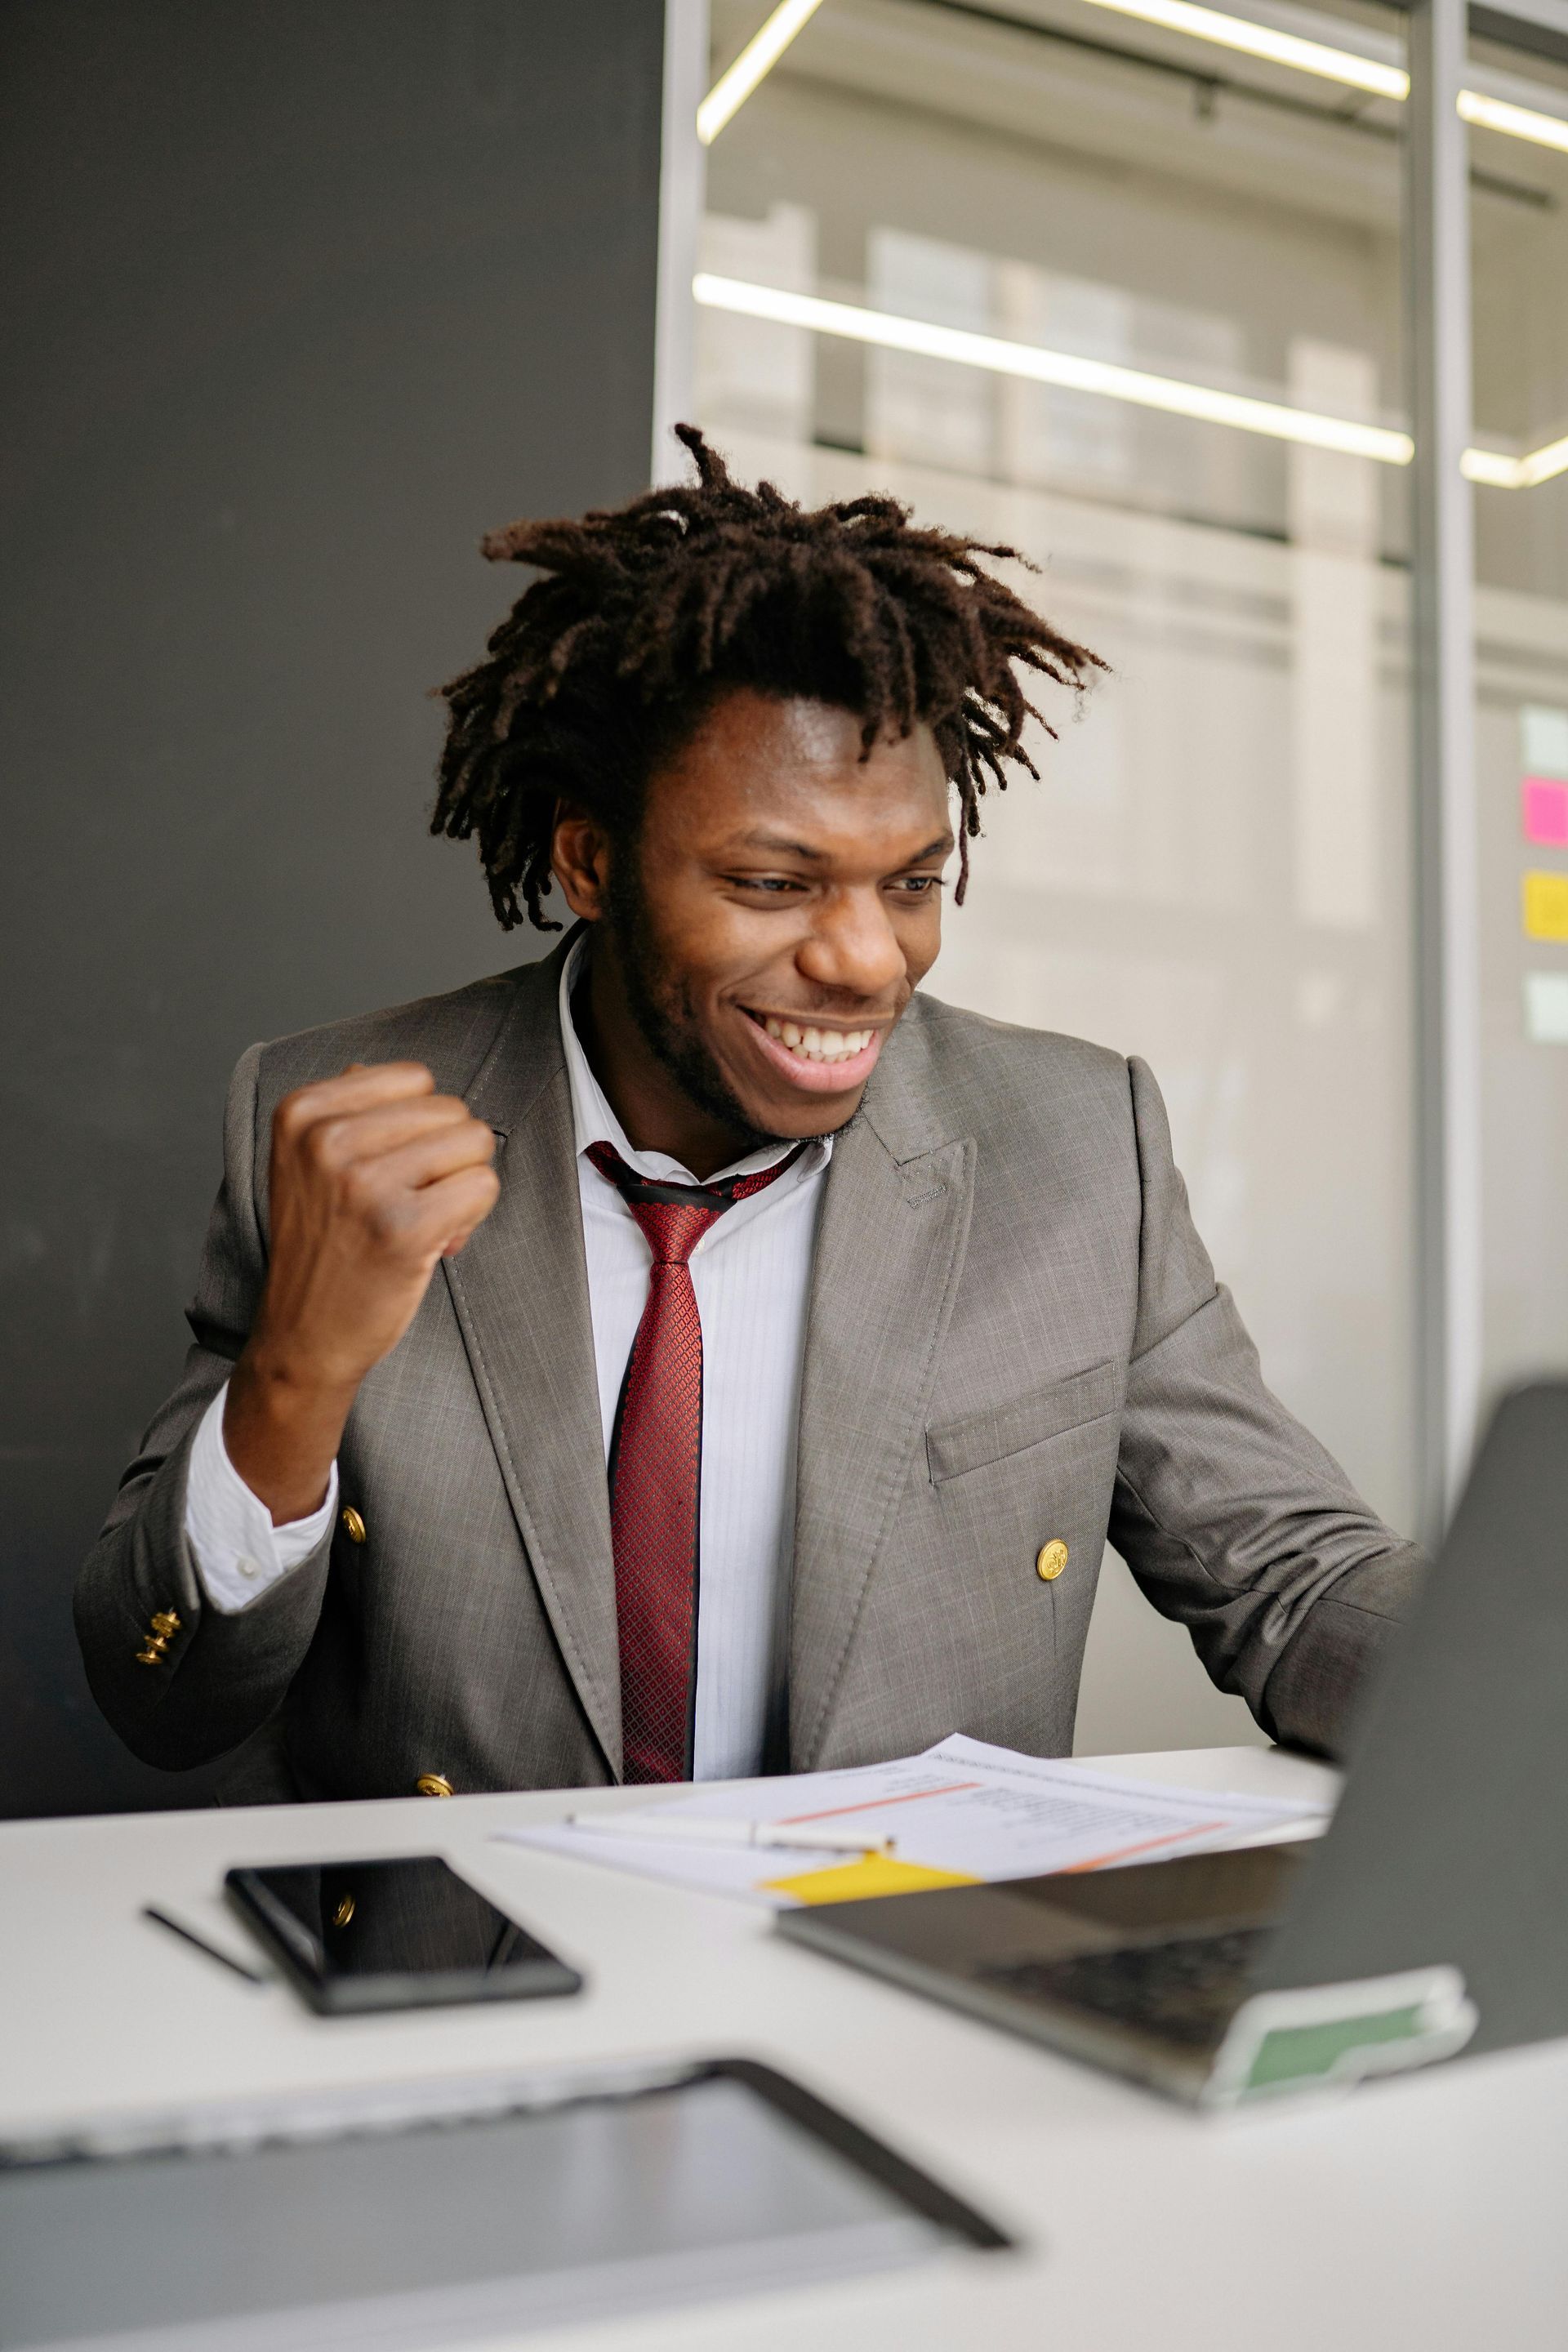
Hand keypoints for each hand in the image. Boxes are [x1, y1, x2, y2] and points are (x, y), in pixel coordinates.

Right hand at [223, 1062, 499, 1524]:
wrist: (303, 1335)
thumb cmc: (323, 1247)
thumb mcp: (309, 1164)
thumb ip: (348, 1112)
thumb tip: (388, 1071)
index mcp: (303, 1112)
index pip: (415, 1079)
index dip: (421, 1127)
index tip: (391, 1170)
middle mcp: (327, 1140)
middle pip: (451, 1109)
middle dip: (447, 1158)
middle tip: (411, 1203)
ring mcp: (363, 1183)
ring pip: (475, 1144)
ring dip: (462, 1188)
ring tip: (422, 1223)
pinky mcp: (402, 1227)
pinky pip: (484, 1187)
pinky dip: (473, 1218)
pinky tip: (435, 1244)